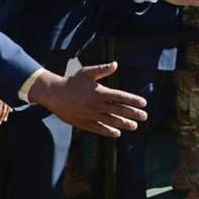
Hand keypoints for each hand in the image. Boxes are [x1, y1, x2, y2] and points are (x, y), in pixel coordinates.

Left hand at [0, 87, 11, 124]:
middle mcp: (4, 95)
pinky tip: (11, 110)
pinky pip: (10, 102)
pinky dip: (10, 107)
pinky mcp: (8, 93)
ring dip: (6, 114)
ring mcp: (6, 94)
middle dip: (1, 116)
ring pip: (7, 106)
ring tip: (4, 119)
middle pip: (4, 108)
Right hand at [28, 63, 147, 137]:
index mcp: (99, 92)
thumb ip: (102, 69)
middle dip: (133, 114)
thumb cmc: (72, 82)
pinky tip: (117, 133)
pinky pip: (99, 129)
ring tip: (134, 126)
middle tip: (144, 116)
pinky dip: (108, 132)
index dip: (133, 100)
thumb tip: (115, 64)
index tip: (144, 103)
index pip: (121, 97)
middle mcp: (97, 105)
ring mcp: (91, 115)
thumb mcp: (86, 73)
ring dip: (124, 124)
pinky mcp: (84, 123)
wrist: (54, 95)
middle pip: (119, 110)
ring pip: (111, 121)